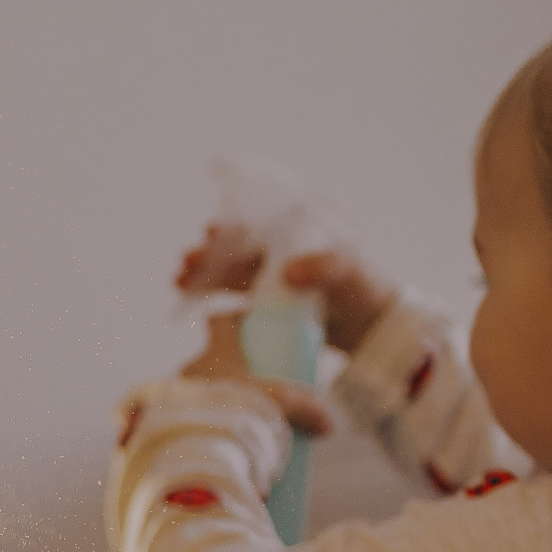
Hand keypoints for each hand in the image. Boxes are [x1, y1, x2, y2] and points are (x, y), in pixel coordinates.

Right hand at [175, 226, 396, 355]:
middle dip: (211, 254)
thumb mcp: (350, 273)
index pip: (260, 223)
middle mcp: (281, 250)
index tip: (212, 231)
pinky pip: (234, 295)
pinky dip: (212, 295)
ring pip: (230, 270)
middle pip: (238, 248)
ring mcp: (272, 276)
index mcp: (299, 232)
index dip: (234, 227)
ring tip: (178, 280)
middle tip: (187, 262)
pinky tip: (190, 298)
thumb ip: (325, 268)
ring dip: (204, 274)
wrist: (372, 328)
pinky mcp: (266, 302)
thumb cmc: (366, 290)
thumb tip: (289, 273)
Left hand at [180, 312, 332, 436]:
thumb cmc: (243, 411)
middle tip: (254, 383)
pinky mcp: (171, 417)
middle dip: (232, 368)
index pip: (219, 321)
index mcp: (217, 351)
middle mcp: (193, 367)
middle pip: (212, 357)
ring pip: (201, 386)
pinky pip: (190, 413)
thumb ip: (308, 409)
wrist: (202, 442)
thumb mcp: (283, 403)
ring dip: (218, 396)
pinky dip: (206, 420)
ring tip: (240, 415)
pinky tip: (222, 435)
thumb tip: (328, 426)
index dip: (234, 318)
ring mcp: (179, 392)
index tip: (248, 322)